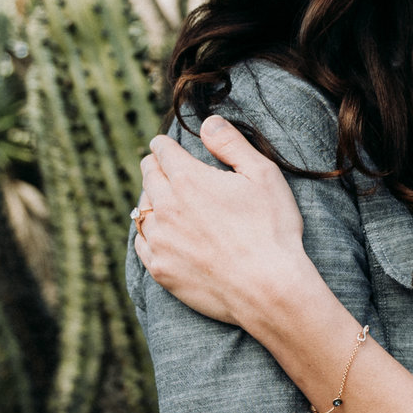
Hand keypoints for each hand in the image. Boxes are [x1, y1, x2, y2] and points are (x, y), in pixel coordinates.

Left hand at [135, 116, 317, 328]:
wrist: (268, 289)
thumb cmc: (272, 230)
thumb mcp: (263, 175)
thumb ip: (231, 143)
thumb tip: (207, 122)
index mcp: (188, 179)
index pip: (162, 150)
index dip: (165, 144)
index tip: (166, 145)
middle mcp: (165, 207)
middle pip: (147, 176)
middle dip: (154, 167)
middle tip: (162, 168)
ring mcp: (159, 241)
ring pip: (141, 210)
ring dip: (150, 201)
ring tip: (162, 201)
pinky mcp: (160, 270)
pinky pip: (141, 244)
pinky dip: (148, 234)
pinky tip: (160, 235)